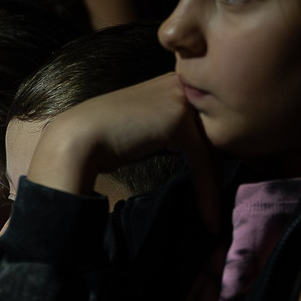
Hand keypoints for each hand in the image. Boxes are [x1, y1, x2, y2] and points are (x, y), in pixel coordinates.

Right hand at [29, 73, 220, 228]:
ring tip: (214, 218)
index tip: (216, 188)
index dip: (216, 154)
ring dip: (215, 186)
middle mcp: (181, 83)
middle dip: (222, 168)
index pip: (208, 120)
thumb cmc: (106, 138)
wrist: (78, 139)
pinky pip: (203, 160)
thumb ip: (173, 128)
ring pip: (214, 147)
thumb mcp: (149, 126)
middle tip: (220, 204)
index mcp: (174, 81)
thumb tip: (202, 152)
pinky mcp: (178, 120)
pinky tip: (208, 217)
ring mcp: (180, 99)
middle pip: (215, 132)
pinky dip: (206, 192)